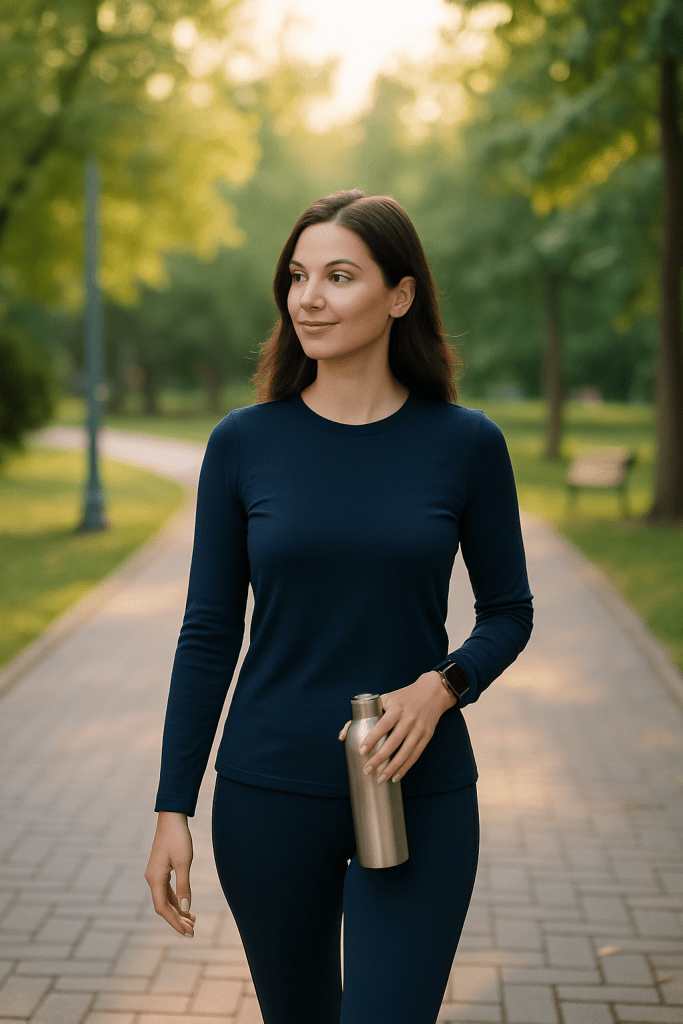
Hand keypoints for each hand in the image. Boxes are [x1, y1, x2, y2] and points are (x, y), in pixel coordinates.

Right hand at [144, 811, 195, 936]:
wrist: (172, 818)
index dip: (174, 922)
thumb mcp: (184, 862)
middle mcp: (152, 879)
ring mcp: (155, 874)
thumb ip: (184, 886)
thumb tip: (185, 909)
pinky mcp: (160, 869)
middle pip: (163, 906)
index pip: (162, 908)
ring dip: (178, 911)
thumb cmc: (178, 838)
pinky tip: (186, 906)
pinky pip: (166, 891)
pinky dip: (176, 900)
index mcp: (155, 879)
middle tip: (193, 931)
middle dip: (177, 920)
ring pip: (165, 899)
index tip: (187, 933)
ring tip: (193, 921)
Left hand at [337, 671, 455, 783]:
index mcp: (397, 708)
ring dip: (392, 768)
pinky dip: (405, 767)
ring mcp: (419, 728)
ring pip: (406, 752)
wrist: (432, 692)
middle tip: (367, 770)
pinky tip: (395, 777)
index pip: (383, 725)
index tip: (361, 751)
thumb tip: (342, 735)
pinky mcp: (427, 736)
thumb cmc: (402, 697)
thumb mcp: (385, 699)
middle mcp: (409, 719)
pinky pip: (415, 755)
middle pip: (394, 742)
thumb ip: (364, 714)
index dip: (372, 738)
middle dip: (380, 758)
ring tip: (380, 779)